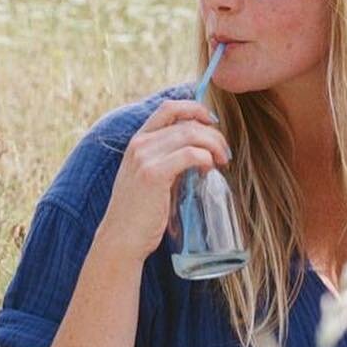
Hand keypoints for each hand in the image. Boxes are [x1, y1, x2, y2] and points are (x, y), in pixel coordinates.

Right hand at [97, 98, 230, 263]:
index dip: (195, 109)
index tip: (212, 124)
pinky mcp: (154, 174)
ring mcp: (145, 157)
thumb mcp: (149, 177)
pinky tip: (209, 169)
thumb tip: (199, 153)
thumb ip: (167, 160)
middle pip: (186, 121)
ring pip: (191, 134)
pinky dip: (206, 158)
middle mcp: (139, 143)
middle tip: (225, 152)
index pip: (169, 107)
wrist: (122, 239)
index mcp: (138, 140)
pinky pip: (190, 154)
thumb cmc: (140, 213)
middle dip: (212, 132)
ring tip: (222, 161)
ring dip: (214, 145)